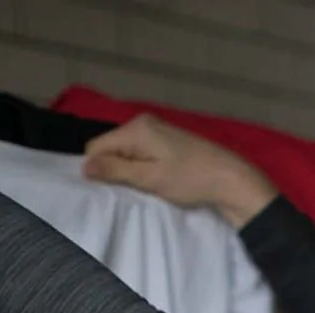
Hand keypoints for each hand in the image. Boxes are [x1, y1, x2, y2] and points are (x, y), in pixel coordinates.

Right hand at [83, 114, 277, 228]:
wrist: (230, 178)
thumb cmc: (189, 180)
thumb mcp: (150, 178)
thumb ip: (116, 171)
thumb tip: (84, 166)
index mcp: (135, 128)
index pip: (96, 147)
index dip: (100, 169)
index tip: (116, 188)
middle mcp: (143, 121)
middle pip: (111, 146)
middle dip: (115, 168)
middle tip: (135, 188)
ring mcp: (157, 128)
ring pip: (127, 150)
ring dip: (131, 168)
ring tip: (149, 185)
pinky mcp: (168, 139)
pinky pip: (142, 151)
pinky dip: (144, 165)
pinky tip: (159, 178)